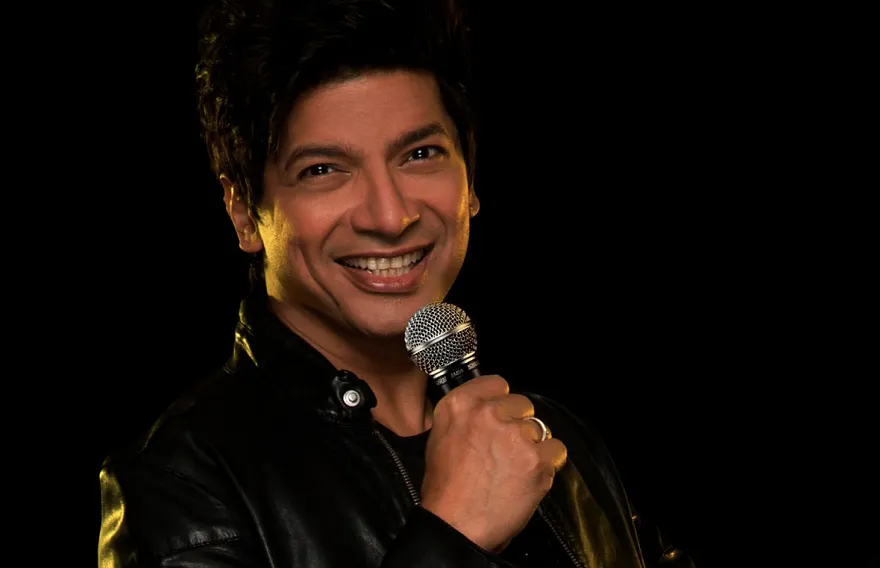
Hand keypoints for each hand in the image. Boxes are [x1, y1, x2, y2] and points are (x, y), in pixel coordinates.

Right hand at [419, 375, 567, 552]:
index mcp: (459, 405)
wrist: (455, 527)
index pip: (497, 383)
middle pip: (522, 405)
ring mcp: (514, 435)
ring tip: (514, 470)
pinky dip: (548, 465)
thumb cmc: (446, 491)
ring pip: (540, 429)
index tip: (502, 415)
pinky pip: (556, 451)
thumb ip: (465, 418)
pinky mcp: (536, 459)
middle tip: (506, 452)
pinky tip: (528, 479)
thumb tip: (485, 410)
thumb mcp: (440, 439)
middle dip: (519, 425)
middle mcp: (487, 413)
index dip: (502, 401)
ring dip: (533, 448)